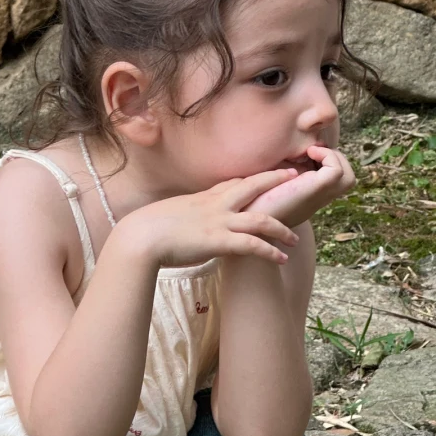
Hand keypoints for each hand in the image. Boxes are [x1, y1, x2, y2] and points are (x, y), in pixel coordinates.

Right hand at [119, 169, 301, 268]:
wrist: (139, 237)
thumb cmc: (147, 229)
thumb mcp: (169, 214)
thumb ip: (183, 214)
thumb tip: (182, 220)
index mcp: (202, 199)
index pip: (232, 183)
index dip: (252, 180)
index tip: (265, 177)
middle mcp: (214, 206)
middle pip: (253, 186)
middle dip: (275, 181)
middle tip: (295, 177)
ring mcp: (218, 222)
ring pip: (260, 218)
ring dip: (281, 228)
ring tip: (295, 238)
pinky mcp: (219, 241)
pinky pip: (252, 245)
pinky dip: (270, 251)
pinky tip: (281, 258)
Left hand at [247, 145, 354, 228]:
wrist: (246, 221)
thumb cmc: (249, 200)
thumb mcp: (268, 180)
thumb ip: (279, 169)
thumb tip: (285, 151)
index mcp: (309, 195)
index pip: (334, 177)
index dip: (326, 159)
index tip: (305, 152)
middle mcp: (317, 197)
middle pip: (347, 179)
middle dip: (335, 158)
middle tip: (311, 152)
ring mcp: (318, 195)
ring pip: (348, 177)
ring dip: (334, 158)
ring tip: (311, 153)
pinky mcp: (314, 190)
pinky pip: (337, 171)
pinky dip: (328, 156)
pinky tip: (307, 153)